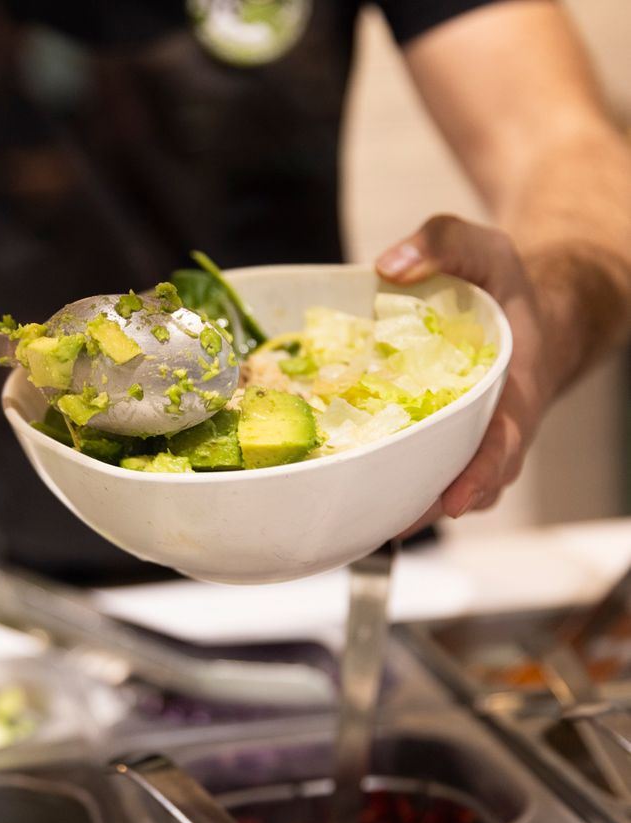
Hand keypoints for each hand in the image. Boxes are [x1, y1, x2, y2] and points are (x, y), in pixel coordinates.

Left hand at [376, 215, 552, 530]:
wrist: (522, 316)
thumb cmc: (504, 289)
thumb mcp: (485, 251)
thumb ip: (445, 244)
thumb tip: (388, 265)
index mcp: (515, 391)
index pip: (504, 442)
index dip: (481, 473)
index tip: (455, 500)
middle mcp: (493, 427)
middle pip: (469, 481)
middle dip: (431, 507)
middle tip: (387, 525)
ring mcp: (468, 440)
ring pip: (444, 486)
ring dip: (409, 507)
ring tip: (361, 524)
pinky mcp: (444, 440)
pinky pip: (424, 468)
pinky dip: (396, 483)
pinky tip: (353, 493)